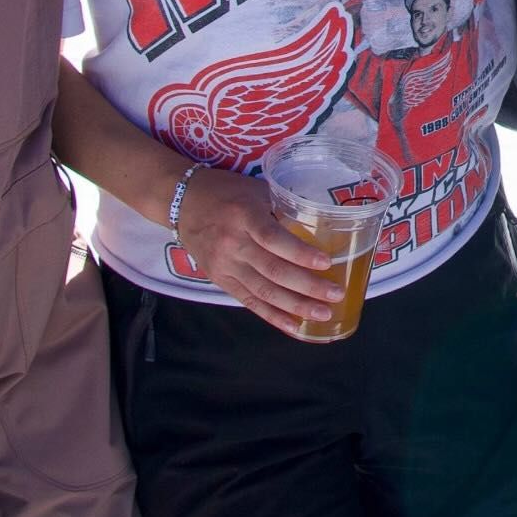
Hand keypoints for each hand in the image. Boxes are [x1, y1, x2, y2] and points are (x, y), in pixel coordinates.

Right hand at [170, 166, 346, 340]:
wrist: (181, 202)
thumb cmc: (226, 191)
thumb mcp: (256, 190)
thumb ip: (282, 208)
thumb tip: (318, 226)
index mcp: (245, 216)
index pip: (274, 239)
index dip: (300, 253)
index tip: (326, 263)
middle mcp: (234, 244)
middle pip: (273, 271)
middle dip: (307, 286)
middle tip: (335, 294)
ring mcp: (225, 266)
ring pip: (263, 292)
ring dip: (295, 306)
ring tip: (322, 315)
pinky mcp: (220, 279)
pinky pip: (249, 302)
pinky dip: (272, 316)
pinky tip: (294, 326)